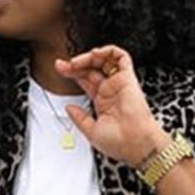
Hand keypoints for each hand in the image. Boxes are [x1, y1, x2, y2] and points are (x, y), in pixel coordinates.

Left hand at [54, 44, 170, 168]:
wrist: (134, 143)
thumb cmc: (119, 142)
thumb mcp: (91, 131)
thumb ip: (79, 119)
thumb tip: (69, 109)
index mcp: (102, 103)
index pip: (86, 81)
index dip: (73, 74)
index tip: (60, 70)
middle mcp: (110, 91)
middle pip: (91, 69)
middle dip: (75, 65)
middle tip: (63, 65)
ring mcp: (119, 83)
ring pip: (103, 60)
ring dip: (88, 57)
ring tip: (76, 62)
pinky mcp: (128, 78)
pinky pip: (121, 56)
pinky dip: (108, 51)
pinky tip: (95, 54)